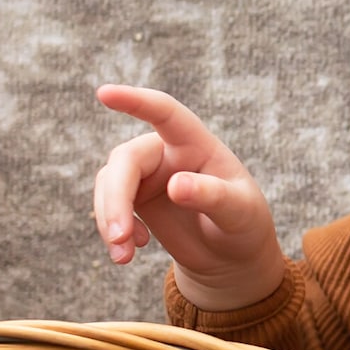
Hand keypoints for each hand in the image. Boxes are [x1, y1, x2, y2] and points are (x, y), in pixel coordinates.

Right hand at [93, 84, 286, 310]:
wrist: (232, 255)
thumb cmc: (244, 225)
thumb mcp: (240, 213)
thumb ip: (212, 196)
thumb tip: (175, 185)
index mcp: (198, 144)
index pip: (165, 113)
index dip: (136, 101)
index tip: (104, 93)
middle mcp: (168, 152)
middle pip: (126, 159)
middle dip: (117, 199)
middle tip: (120, 238)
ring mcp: (148, 173)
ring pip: (109, 182)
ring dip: (108, 218)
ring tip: (123, 257)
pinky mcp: (134, 197)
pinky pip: (107, 204)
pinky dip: (111, 229)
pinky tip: (129, 253)